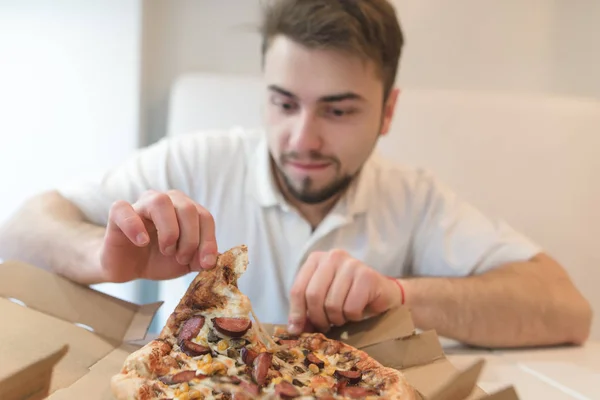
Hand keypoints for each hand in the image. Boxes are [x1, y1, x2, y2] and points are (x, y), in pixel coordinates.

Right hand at [99, 190, 217, 281]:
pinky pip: (123, 209)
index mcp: (185, 209)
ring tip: (167, 250)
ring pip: (160, 201)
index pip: (204, 216)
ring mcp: (141, 205)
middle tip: (182, 258)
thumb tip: (217, 258)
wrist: (128, 268)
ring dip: (169, 231)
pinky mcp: (117, 214)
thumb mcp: (186, 262)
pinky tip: (142, 242)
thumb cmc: (159, 259)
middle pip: (187, 208)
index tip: (206, 263)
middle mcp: (166, 201)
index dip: (208, 240)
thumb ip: (201, 258)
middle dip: (190, 238)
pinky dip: (134, 226)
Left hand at [287, 249, 403, 333]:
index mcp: (316, 259)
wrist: (382, 293)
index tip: (297, 330)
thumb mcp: (322, 300)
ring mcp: (351, 264)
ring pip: (332, 304)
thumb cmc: (347, 296)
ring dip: (338, 318)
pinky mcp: (367, 275)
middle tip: (326, 325)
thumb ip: (306, 310)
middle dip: (318, 318)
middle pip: (313, 296)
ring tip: (344, 316)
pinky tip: (358, 311)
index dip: (296, 313)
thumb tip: (293, 329)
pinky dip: (353, 316)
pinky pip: (351, 308)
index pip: (298, 289)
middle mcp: (332, 256)